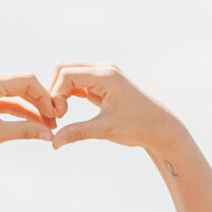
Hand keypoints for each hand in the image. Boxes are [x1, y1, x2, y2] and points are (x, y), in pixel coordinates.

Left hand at [0, 70, 60, 159]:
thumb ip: (25, 131)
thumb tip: (49, 135)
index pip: (28, 81)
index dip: (45, 98)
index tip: (54, 115)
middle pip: (23, 86)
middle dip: (39, 104)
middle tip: (53, 122)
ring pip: (14, 95)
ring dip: (29, 109)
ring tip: (44, 127)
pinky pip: (4, 101)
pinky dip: (16, 111)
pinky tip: (30, 124)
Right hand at [46, 63, 181, 152]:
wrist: (159, 127)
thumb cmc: (137, 126)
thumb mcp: (105, 129)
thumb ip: (76, 132)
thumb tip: (53, 143)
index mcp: (106, 76)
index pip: (66, 74)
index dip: (56, 94)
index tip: (60, 116)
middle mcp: (103, 71)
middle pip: (64, 69)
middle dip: (54, 91)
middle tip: (57, 114)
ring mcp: (102, 76)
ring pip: (68, 75)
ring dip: (59, 93)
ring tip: (62, 115)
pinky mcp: (101, 85)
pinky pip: (76, 83)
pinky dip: (67, 95)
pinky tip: (67, 112)